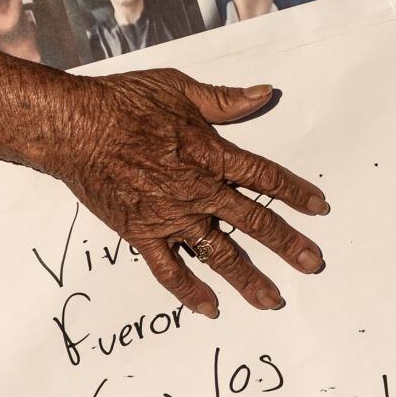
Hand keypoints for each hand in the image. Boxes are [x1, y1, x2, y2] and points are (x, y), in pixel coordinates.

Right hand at [39, 70, 328, 317]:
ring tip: (272, 300)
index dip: (295, 193)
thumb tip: (265, 93)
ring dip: (248, 278)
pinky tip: (210, 308)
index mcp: (212, 155)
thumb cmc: (124, 103)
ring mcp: (171, 217)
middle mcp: (198, 191)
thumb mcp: (180, 88)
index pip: (264, 178)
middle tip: (313, 264)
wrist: (76, 128)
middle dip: (286, 243)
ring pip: (219, 254)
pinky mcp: (142, 234)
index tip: (319, 208)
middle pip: (253, 222)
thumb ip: (225, 99)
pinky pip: (170, 270)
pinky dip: (190, 291)